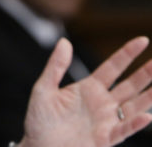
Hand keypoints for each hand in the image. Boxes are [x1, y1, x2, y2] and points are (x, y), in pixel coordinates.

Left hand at [19, 37, 151, 146]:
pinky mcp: (104, 138)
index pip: (112, 67)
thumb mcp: (44, 89)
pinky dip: (134, 124)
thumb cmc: (39, 119)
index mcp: (88, 88)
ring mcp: (105, 120)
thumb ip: (56, 67)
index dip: (127, 54)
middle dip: (146, 73)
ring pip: (134, 106)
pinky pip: (123, 130)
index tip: (142, 40)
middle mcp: (101, 103)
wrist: (37, 146)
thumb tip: (64, 41)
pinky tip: (146, 116)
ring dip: (148, 96)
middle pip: (130, 85)